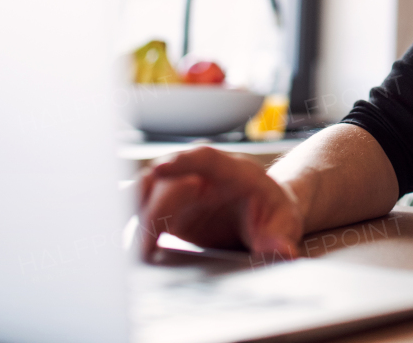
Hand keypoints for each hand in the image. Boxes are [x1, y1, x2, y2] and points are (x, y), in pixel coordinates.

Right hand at [139, 146, 303, 261]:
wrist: (266, 216)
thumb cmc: (276, 216)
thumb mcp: (284, 227)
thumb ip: (280, 240)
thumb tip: (283, 253)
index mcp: (234, 172)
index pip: (205, 158)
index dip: (182, 162)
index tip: (160, 168)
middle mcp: (202, 176)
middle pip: (167, 181)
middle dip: (153, 208)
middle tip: (146, 243)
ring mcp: (182, 191)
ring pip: (147, 192)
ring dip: (136, 216)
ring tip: (134, 251)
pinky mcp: (169, 210)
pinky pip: (143, 210)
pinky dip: (133, 224)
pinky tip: (128, 249)